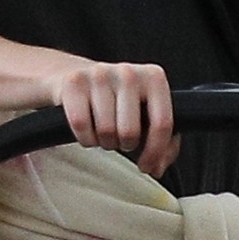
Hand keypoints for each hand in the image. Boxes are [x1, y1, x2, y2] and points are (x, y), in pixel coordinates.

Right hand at [51, 59, 178, 179]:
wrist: (76, 76)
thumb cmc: (117, 100)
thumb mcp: (146, 116)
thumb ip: (164, 144)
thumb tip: (157, 166)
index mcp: (154, 78)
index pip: (162, 124)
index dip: (155, 153)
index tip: (147, 166)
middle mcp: (129, 72)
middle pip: (130, 132)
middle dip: (124, 145)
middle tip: (120, 139)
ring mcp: (100, 74)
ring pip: (105, 130)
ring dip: (104, 141)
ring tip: (104, 132)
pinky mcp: (74, 82)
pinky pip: (81, 125)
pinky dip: (84, 136)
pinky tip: (88, 129)